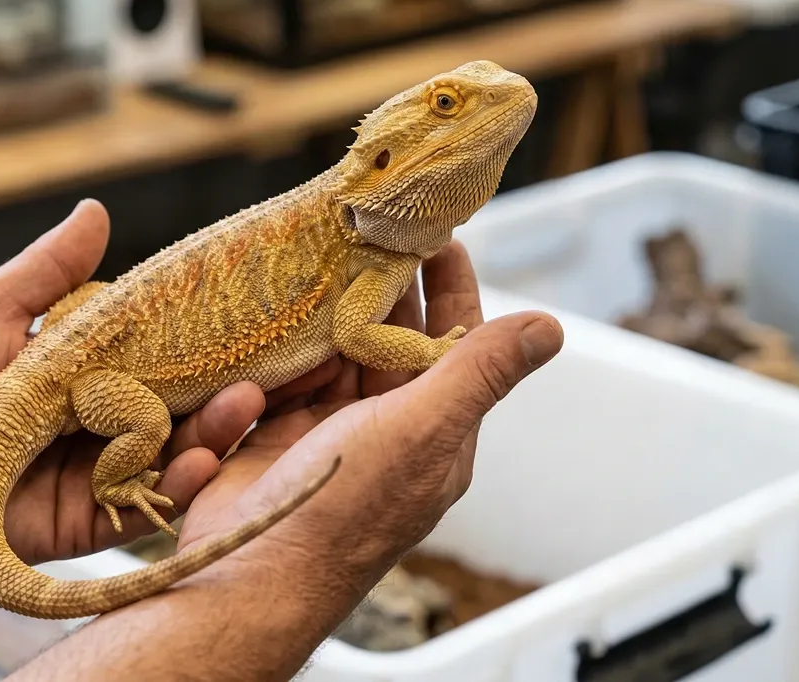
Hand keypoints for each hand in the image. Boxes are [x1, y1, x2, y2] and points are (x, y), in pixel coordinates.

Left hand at [0, 201, 267, 573]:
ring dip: (220, 429)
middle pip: (185, 404)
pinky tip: (204, 457)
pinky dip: (180, 481)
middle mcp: (107, 423)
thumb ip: (50, 269)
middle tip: (279, 361)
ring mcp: (104, 472)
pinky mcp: (92, 520)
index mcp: (91, 374)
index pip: (167, 354)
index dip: (211, 340)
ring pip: (178, 452)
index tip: (255, 315)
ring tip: (248, 402)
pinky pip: (147, 502)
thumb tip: (96, 208)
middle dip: (232, 385)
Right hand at [175, 241, 563, 587]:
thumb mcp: (423, 430)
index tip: (434, 229)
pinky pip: (281, 374)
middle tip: (363, 226)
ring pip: (332, 348)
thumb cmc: (343, 510)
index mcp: (435, 428)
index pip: (452, 340)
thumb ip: (480, 373)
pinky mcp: (273, 434)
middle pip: (387, 335)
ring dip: (323, 311)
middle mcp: (385, 425)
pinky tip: (269, 322)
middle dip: (378, 283)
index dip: (449, 283)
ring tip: (312, 259)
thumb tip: (550, 328)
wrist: (248, 573)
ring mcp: (327, 429)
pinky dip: (277, 350)